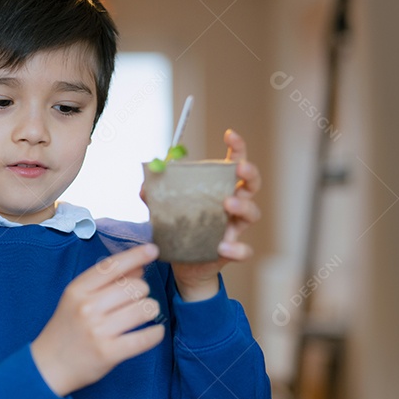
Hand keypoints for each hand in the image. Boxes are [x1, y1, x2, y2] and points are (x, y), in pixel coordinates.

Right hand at [30, 243, 164, 396]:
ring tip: (142, 316)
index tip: (153, 250)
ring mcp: (98, 330)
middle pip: (136, 287)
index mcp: (78, 290)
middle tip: (134, 300)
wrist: (49, 366)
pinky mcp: (109, 353)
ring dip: (150, 310)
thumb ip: (106, 281)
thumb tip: (139, 266)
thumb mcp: (77, 299)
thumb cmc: (67, 328)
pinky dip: (155, 333)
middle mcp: (87, 307)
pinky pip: (146, 338)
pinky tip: (153, 332)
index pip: (112, 266)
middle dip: (142, 291)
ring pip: (145, 309)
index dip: (136, 255)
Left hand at [139, 129, 262, 301]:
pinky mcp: (232, 251)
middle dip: (249, 173)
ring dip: (243, 206)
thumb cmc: (182, 229)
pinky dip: (236, 248)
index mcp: (221, 189)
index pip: (235, 163)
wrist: (185, 264)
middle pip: (251, 184)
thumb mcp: (167, 210)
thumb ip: (157, 197)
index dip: (237, 148)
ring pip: (252, 213)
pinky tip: (223, 246)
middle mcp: (234, 205)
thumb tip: (146, 184)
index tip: (230, 134)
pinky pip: (243, 250)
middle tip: (240, 168)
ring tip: (228, 203)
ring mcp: (236, 228)